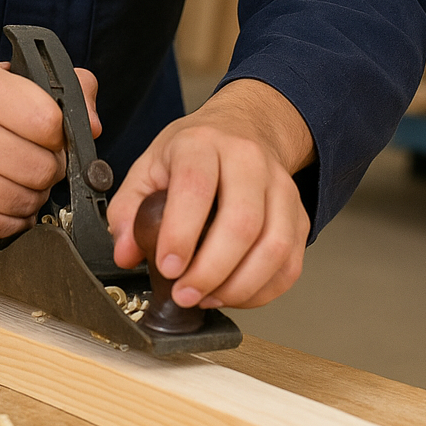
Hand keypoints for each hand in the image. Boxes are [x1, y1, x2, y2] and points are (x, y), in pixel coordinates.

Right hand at [0, 64, 100, 241]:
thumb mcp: (15, 82)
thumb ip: (69, 90)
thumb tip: (92, 127)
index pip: (49, 120)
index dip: (58, 134)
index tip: (46, 133)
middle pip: (42, 167)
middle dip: (47, 169)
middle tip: (30, 160)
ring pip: (27, 201)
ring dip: (31, 195)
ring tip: (11, 178)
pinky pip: (7, 227)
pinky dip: (11, 219)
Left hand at [106, 79, 312, 309]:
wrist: (245, 127)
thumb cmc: (194, 152)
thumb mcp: (150, 166)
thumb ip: (128, 210)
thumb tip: (126, 253)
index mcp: (202, 144)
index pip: (196, 187)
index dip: (181, 233)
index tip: (167, 267)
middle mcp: (248, 161)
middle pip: (242, 222)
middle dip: (211, 271)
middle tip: (185, 294)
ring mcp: (280, 187)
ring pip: (274, 246)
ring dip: (239, 286)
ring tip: (207, 298)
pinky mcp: (299, 214)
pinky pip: (290, 263)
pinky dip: (262, 291)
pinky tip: (233, 293)